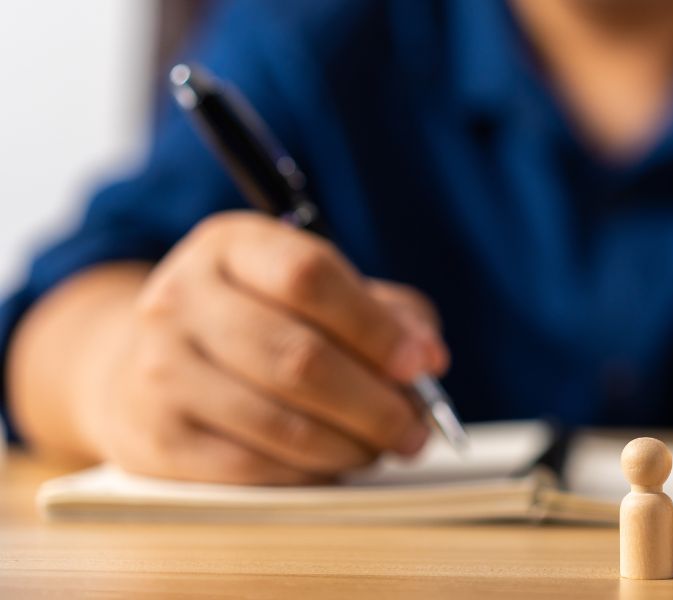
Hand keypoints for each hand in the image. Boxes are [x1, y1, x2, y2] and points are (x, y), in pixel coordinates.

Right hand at [78, 212, 448, 484]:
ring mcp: (159, 369)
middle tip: (415, 428)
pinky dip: (310, 472)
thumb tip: (428, 358)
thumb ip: (386, 313)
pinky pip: (253, 468)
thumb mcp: (316, 291)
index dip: (376, 328)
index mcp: (231, 246)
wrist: (146, 367)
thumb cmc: (258, 322)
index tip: (422, 364)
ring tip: (382, 447)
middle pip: (298, 358)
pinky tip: (335, 463)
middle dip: (375, 403)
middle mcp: (181, 299)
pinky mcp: (157, 438)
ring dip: (350, 444)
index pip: (309, 278)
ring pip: (280, 421)